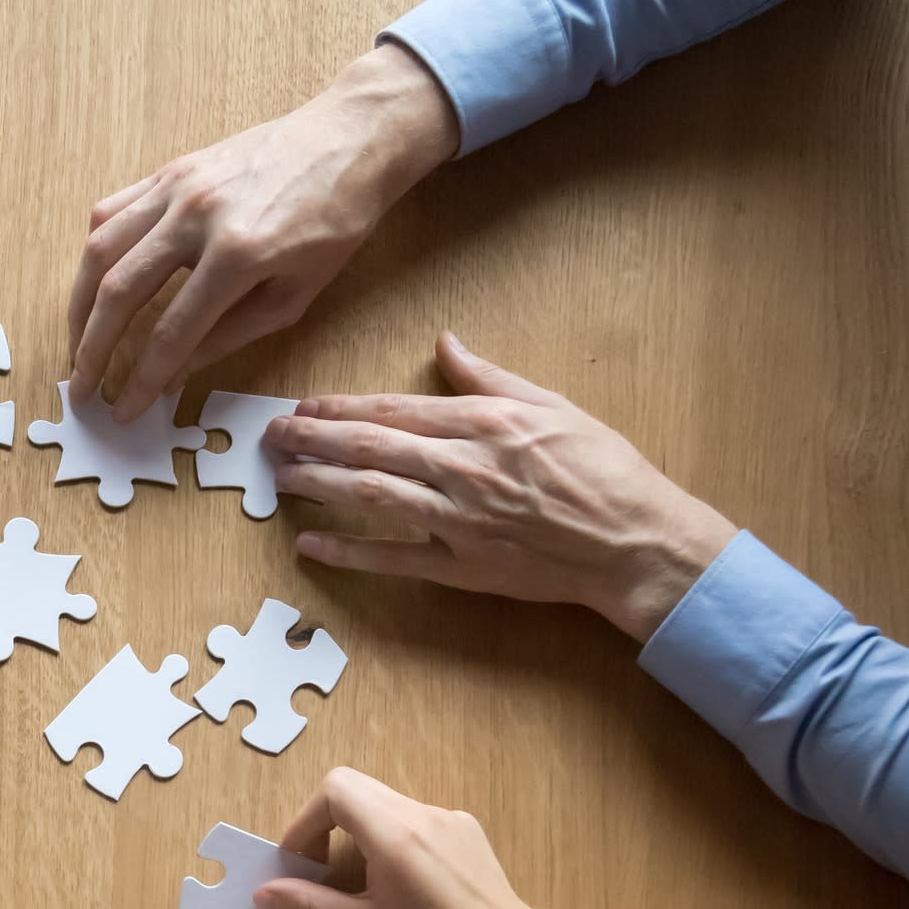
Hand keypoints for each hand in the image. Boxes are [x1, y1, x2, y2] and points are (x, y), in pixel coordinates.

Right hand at [67, 43, 456, 423]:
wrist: (349, 139)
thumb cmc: (336, 221)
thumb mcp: (296, 295)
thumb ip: (230, 335)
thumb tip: (174, 374)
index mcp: (238, 255)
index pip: (171, 332)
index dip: (140, 379)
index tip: (122, 409)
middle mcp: (196, 217)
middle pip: (119, 292)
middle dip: (91, 348)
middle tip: (80, 387)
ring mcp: (177, 187)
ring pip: (101, 249)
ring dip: (79, 303)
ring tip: (77, 341)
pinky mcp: (170, 170)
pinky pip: (112, 211)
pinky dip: (95, 251)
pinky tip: (95, 282)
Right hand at [255, 768, 547, 908]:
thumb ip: (311, 903)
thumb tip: (264, 891)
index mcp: (393, 834)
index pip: (334, 790)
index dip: (306, 820)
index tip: (299, 860)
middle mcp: (419, 812)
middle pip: (354, 787)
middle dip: (325, 820)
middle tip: (319, 865)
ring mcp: (445, 814)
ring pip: (382, 800)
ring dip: (357, 828)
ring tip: (358, 877)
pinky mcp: (463, 825)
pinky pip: (412, 815)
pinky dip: (390, 835)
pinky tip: (402, 879)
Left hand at [268, 333, 738, 639]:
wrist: (637, 542)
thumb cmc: (606, 472)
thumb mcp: (553, 406)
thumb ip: (491, 377)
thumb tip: (447, 342)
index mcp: (484, 423)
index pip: (394, 409)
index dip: (341, 406)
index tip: (304, 403)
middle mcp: (462, 466)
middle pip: (369, 446)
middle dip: (312, 437)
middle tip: (271, 434)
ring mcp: (458, 519)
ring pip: (370, 494)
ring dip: (318, 482)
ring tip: (281, 475)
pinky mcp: (462, 565)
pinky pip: (393, 558)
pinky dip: (348, 550)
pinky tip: (310, 544)